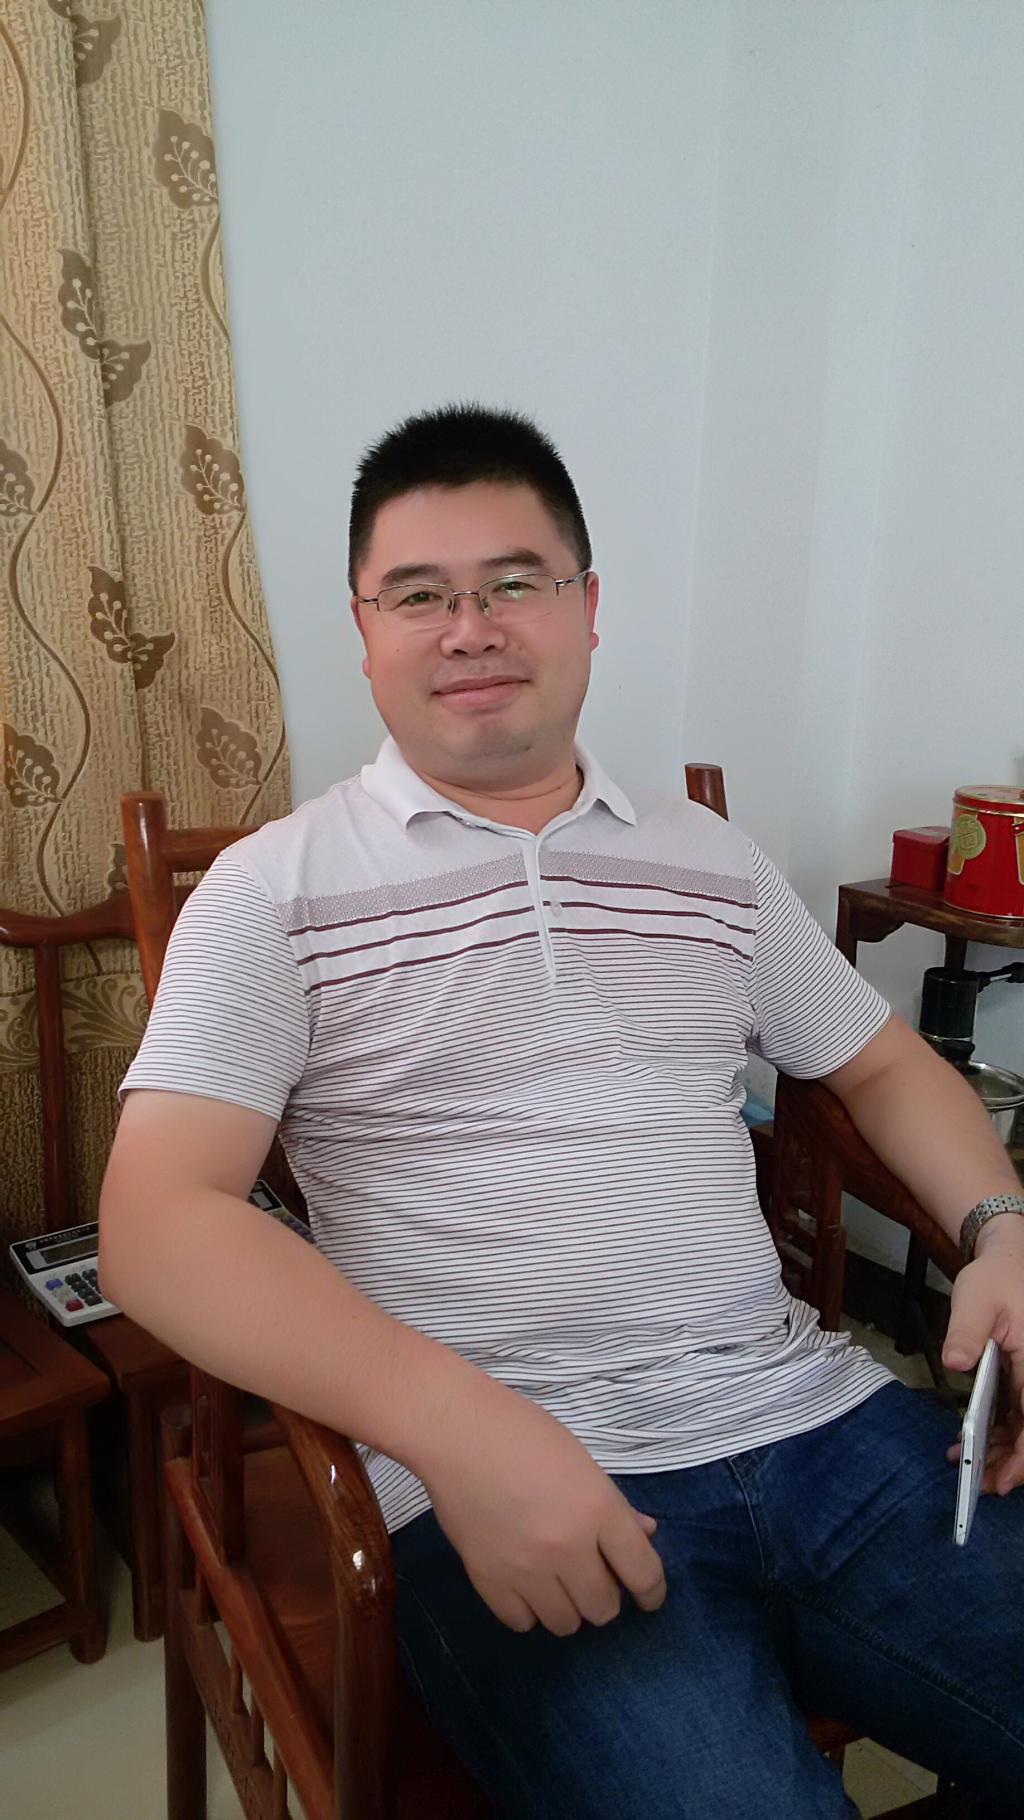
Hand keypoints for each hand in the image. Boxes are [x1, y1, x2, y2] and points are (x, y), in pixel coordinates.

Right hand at [420, 1380, 666, 1635]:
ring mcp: (526, 1568)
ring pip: (565, 1624)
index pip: (643, 1573)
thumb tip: (645, 1533)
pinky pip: (522, 1622)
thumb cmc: (523, 1433)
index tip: (648, 1596)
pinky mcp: (488, 1579)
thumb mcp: (581, 1460)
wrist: (456, 1431)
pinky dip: (529, 1609)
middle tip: (590, 1574)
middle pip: (605, 1609)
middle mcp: (568, 1547)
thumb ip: (614, 1505)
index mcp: (598, 1510)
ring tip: (556, 1580)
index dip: (652, 1592)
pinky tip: (525, 1585)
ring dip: (568, 1606)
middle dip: (604, 1595)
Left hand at [943, 1215, 1023, 1493]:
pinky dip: (1001, 1430)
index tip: (1004, 1481)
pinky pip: (1020, 1412)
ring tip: (968, 1464)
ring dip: (1004, 1449)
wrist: (1011, 1258)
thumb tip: (956, 1363)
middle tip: (979, 1483)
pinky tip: (972, 1439)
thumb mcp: (975, 1298)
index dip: (1023, 1458)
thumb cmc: (997, 1277)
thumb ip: (965, 1332)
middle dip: (1011, 1463)